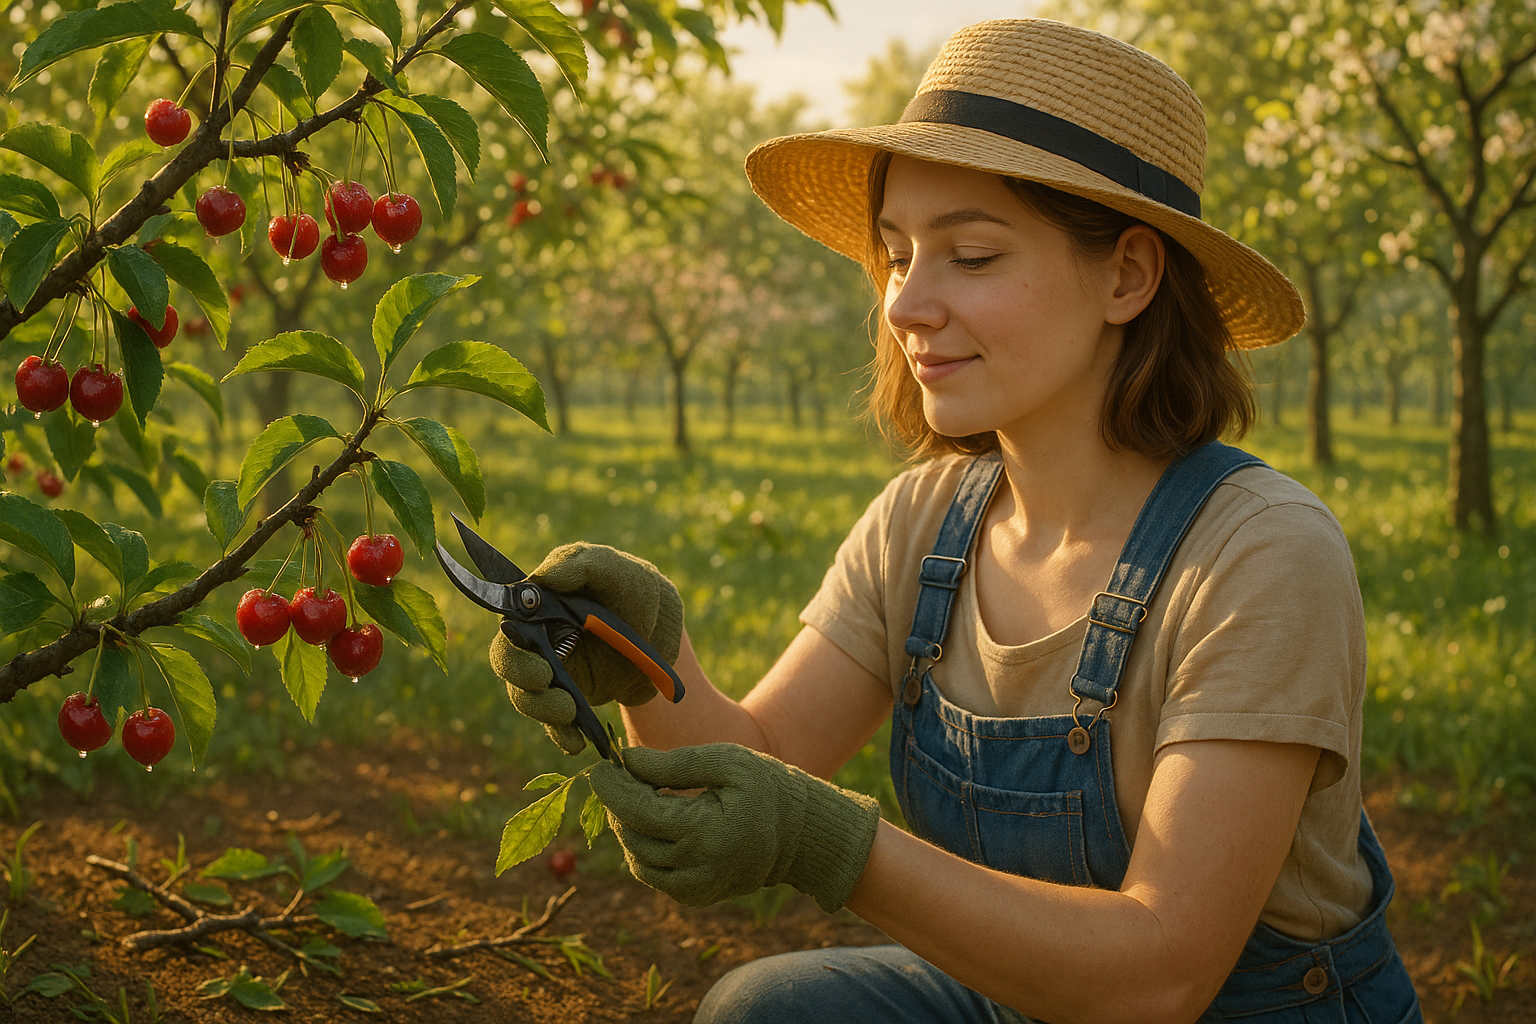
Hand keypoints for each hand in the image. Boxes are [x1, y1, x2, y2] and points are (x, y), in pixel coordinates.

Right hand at [488, 543, 682, 753]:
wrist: (662, 627)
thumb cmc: (633, 588)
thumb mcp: (614, 569)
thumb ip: (582, 565)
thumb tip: (544, 577)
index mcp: (538, 604)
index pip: (508, 624)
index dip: (510, 645)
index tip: (533, 657)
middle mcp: (536, 639)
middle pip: (510, 663)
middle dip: (521, 677)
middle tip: (544, 680)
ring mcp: (552, 671)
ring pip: (527, 697)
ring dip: (542, 709)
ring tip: (570, 712)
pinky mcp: (569, 699)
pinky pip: (555, 723)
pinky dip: (562, 735)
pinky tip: (576, 743)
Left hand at [588, 744, 880, 911]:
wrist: (803, 834)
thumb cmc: (767, 787)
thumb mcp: (727, 762)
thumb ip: (675, 764)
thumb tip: (627, 761)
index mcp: (707, 832)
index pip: (638, 812)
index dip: (612, 788)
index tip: (600, 764)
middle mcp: (698, 869)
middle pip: (632, 836)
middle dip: (617, 803)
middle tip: (619, 774)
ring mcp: (696, 889)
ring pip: (637, 858)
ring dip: (628, 826)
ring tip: (639, 794)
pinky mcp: (695, 897)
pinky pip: (652, 874)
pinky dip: (644, 847)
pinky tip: (656, 821)